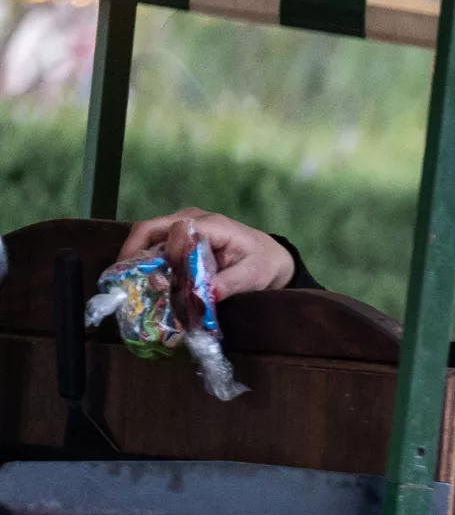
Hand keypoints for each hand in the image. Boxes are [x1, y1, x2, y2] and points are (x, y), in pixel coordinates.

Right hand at [118, 209, 296, 291]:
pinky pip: (155, 244)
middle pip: (151, 228)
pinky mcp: (177, 236)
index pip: (178, 230)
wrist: (270, 257)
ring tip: (132, 283)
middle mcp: (191, 219)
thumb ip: (228, 284)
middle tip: (125, 279)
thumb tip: (204, 295)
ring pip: (148, 236)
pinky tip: (144, 280)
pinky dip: (146, 261)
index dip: (167, 251)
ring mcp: (182, 225)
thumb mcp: (252, 277)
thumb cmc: (262, 264)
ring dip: (138, 258)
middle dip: (134, 252)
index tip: (165, 277)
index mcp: (212, 225)